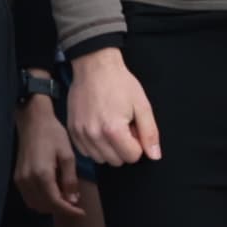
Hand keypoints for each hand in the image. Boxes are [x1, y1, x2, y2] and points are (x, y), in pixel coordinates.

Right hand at [13, 90, 83, 218]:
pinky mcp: (17, 176)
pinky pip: (28, 196)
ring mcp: (20, 179)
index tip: (82, 213)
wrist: (33, 121)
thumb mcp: (68, 156)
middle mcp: (28, 180)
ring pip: (35, 204)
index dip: (70, 211)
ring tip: (64, 199)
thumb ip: (70, 180)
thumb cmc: (53, 135)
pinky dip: (41, 200)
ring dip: (50, 206)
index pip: (56, 202)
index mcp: (42, 174)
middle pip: (44, 206)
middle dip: (60, 209)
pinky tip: (52, 192)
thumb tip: (73, 200)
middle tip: (74, 204)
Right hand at [61, 46, 159, 171]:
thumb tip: (154, 156)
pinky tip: (98, 129)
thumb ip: (150, 133)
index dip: (138, 144)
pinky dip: (94, 146)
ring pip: (100, 158)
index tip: (134, 127)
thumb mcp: (142, 105)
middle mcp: (94, 135)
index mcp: (113, 130)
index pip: (132, 157)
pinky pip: (85, 151)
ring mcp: (80, 133)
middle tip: (123, 126)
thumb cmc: (120, 83)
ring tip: (110, 127)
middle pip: (116, 161)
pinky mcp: (71, 129)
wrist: (94, 66)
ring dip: (109, 149)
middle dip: (124, 148)